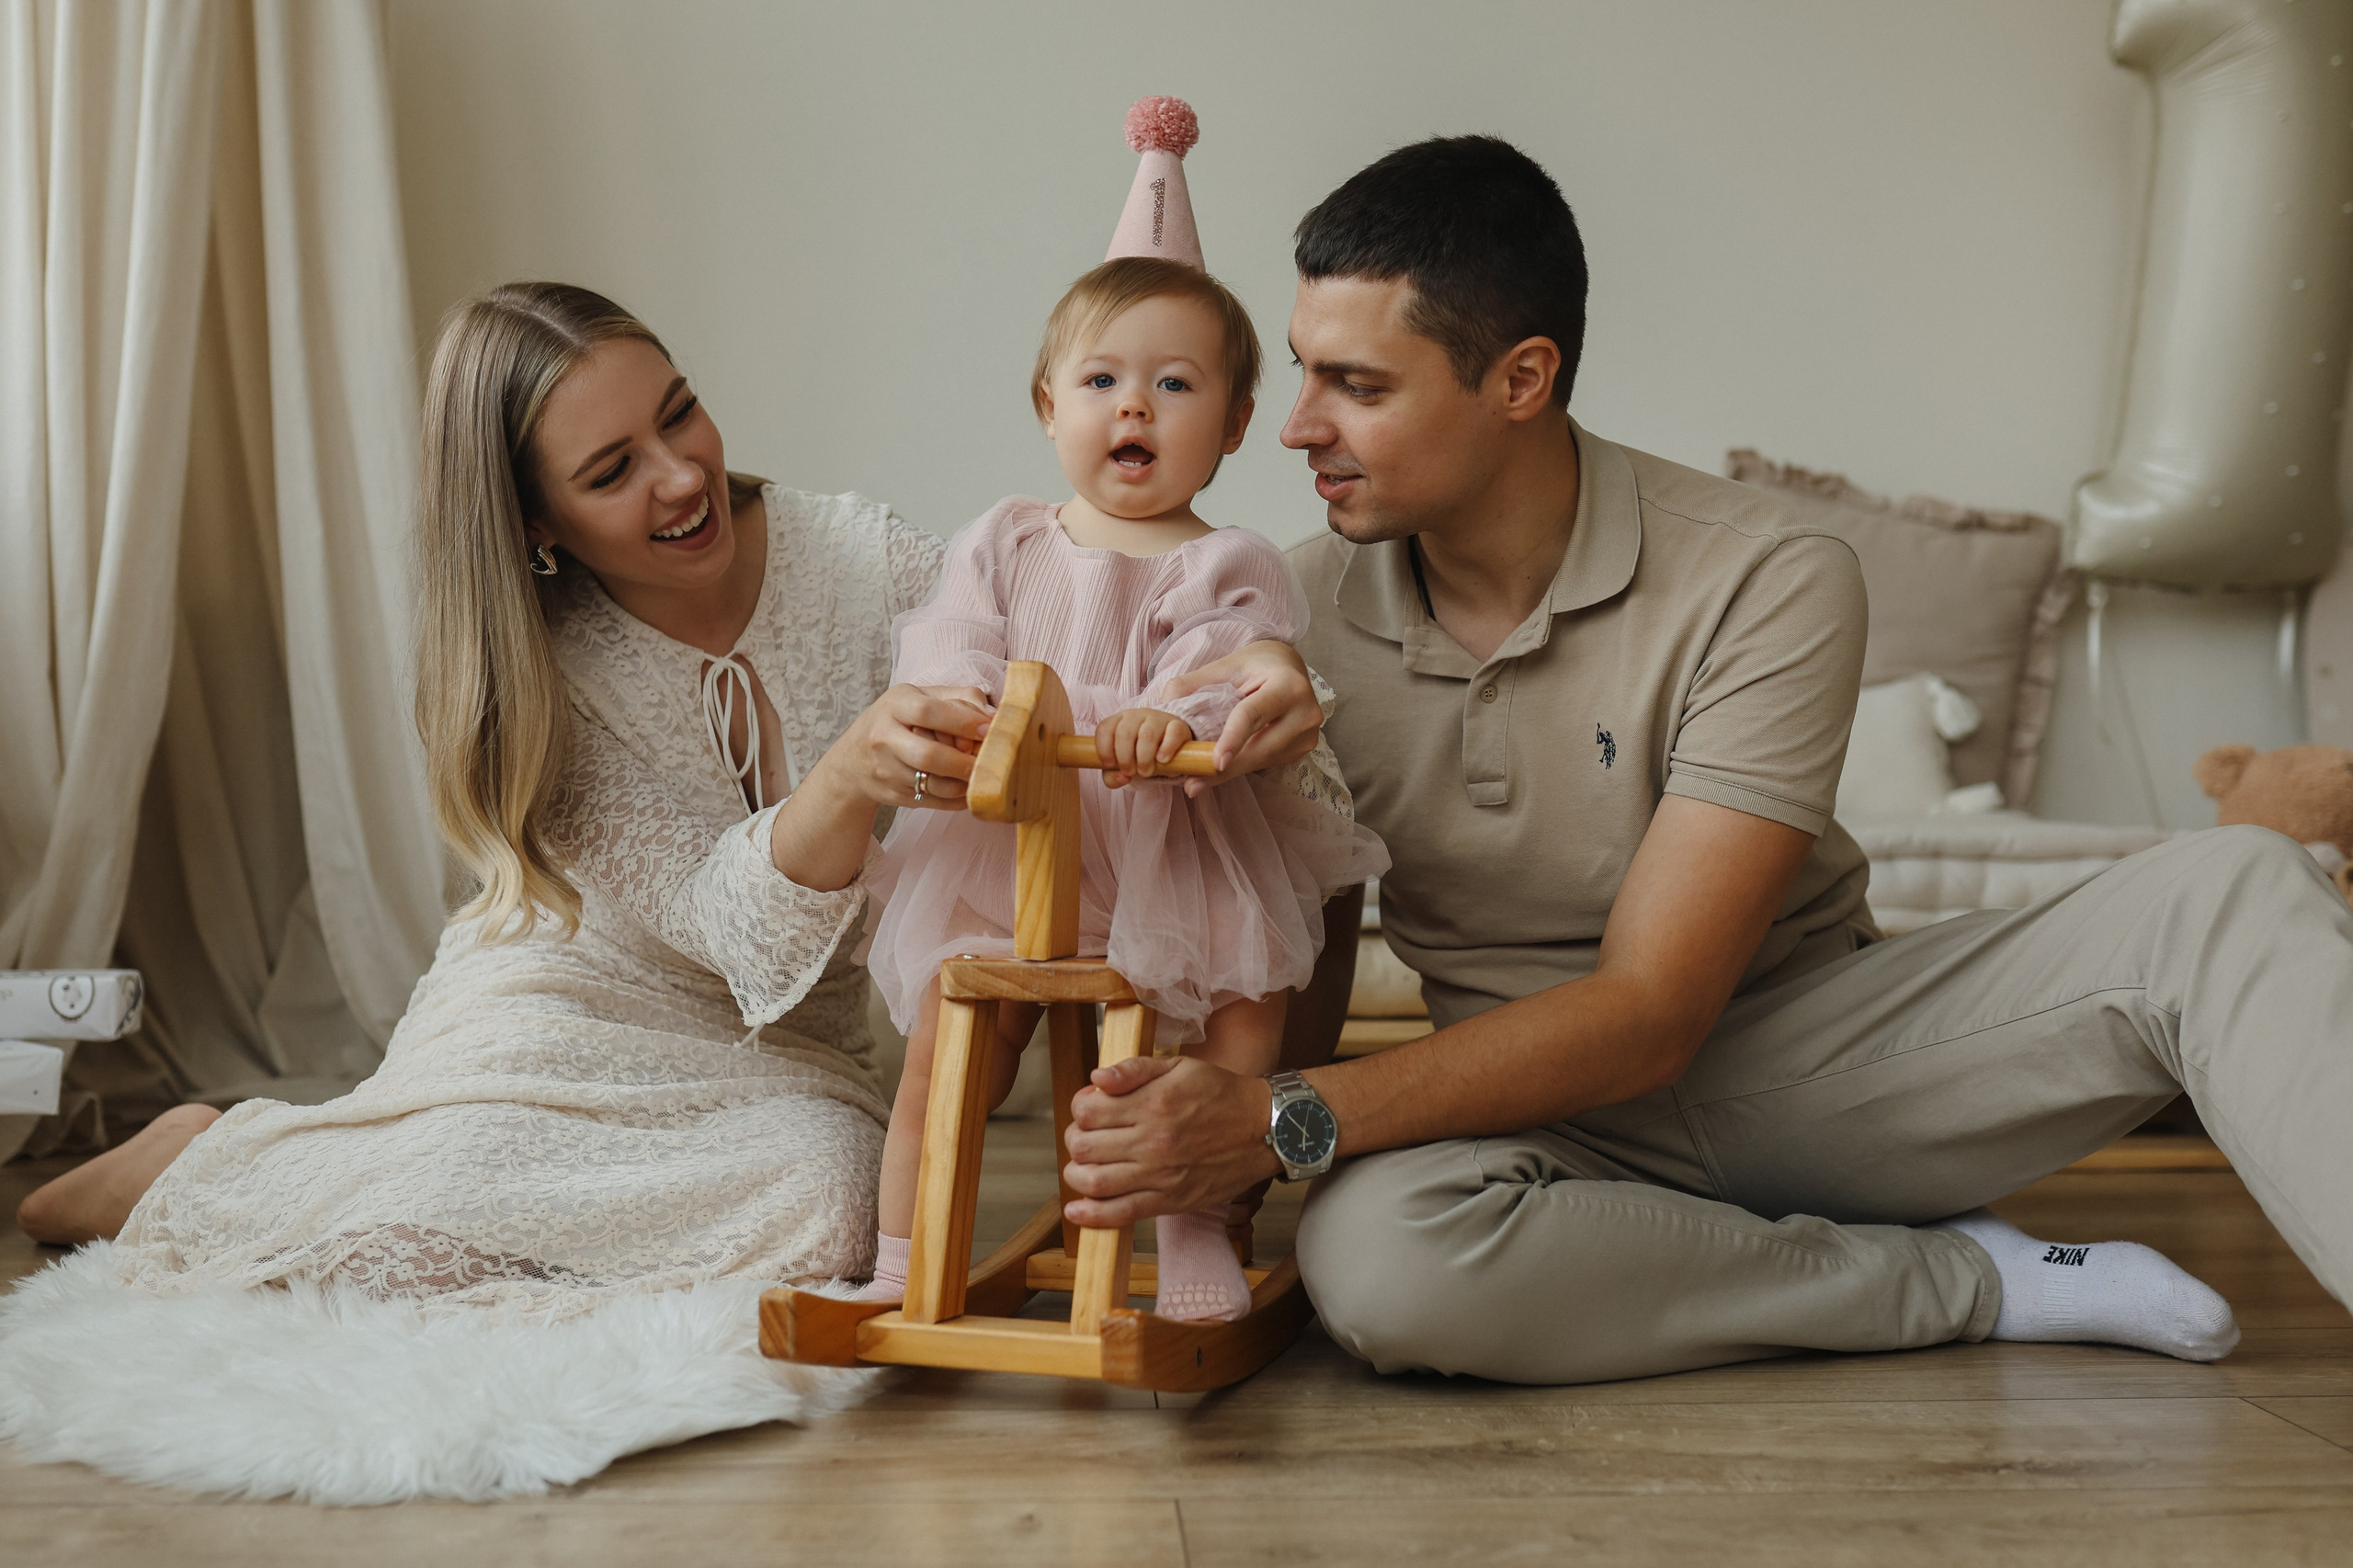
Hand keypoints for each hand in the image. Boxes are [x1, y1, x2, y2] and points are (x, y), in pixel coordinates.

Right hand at [771, 684, 992, 890]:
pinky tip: (970, 791)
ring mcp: (886, 770)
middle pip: (928, 755)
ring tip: (983, 777)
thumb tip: (993, 715)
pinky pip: (933, 801)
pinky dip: (957, 799)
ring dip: (964, 785)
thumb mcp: (921, 697)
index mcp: (895, 704)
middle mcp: (885, 737)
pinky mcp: (893, 795)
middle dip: (963, 762)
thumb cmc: (899, 720)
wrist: (853, 760)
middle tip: (988, 763)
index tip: (988, 729)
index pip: (928, 712)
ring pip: (932, 784)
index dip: (962, 721)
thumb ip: (959, 698)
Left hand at [1060, 1055, 1279, 1225]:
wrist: (1264, 1129)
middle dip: (1076, 1139)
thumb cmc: (1220, 1094)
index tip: (1090, 1106)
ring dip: (1077, 1174)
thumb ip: (1135, 1069)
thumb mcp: (1179, 1067)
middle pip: (1084, 1146)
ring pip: (1094, 1181)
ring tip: (1083, 1165)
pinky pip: (1121, 1213)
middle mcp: (1153, 1140)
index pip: (1087, 1110)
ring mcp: (1160, 1174)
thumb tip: (1095, 1077)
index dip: (1080, 1106)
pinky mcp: (1170, 1201)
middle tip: (1086, 1135)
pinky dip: (1092, 1214)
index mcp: (1153, 1103)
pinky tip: (1076, 1210)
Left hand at [1092, 708, 1192, 788]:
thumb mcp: (1123, 766)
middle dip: (1125, 758)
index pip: (1105, 728)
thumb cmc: (1139, 755)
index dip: (1104, 749)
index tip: (1110, 765)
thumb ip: (1113, 777)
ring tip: (1146, 772)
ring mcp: (1158, 719)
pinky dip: (1167, 748)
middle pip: (1125, 733)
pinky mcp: (1178, 725)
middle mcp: (1136, 716)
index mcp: (1119, 722)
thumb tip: (1122, 778)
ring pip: (1147, 734)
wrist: (1167, 748)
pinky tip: (1162, 760)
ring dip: (1144, 757)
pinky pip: (1173, 732)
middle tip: (1130, 772)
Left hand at [1157, 640, 1321, 797]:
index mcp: (1288, 685)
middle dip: (1226, 767)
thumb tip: (1164, 705)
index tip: (1214, 762)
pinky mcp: (1303, 748)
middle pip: (1260, 747)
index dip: (1232, 739)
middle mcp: (1305, 711)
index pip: (1254, 714)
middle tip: (1193, 783)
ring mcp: (1308, 734)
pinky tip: (1226, 765)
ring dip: (1232, 770)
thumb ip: (1193, 683)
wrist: (1288, 667)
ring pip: (1263, 760)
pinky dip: (1243, 765)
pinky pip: (1267, 762)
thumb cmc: (1255, 664)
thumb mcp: (1225, 666)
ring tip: (1200, 776)